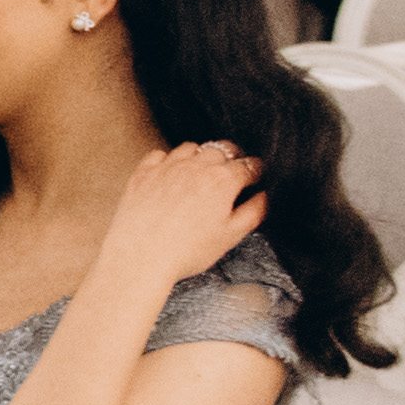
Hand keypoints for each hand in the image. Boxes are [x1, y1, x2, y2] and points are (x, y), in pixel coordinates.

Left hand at [101, 139, 267, 288]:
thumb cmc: (186, 251)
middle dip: (232, 159)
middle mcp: (196, 167)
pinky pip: (161, 155)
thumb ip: (254, 211)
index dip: (256, 172)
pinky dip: (169, 160)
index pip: (250, 166)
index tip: (255, 177)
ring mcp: (168, 167)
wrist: (140, 257)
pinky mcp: (144, 173)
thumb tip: (264, 196)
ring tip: (202, 172)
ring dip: (201, 156)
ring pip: (192, 148)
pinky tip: (171, 173)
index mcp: (223, 180)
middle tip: (232, 173)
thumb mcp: (232, 236)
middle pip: (222, 149)